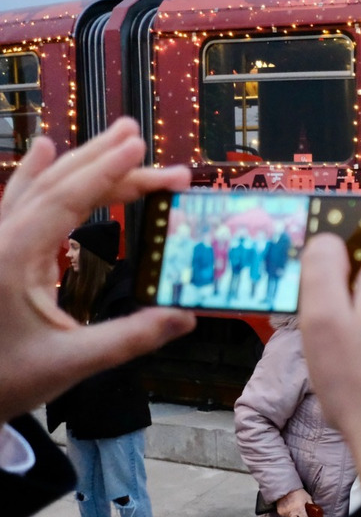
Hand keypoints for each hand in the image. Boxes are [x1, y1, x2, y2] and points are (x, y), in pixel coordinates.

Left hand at [0, 119, 195, 422]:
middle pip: (58, 185)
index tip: (142, 149)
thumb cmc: (4, 380)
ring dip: (78, 159)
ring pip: (38, 186)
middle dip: (102, 159)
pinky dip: (36, 173)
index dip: (108, 171)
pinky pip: (18, 200)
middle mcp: (1, 240)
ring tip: (114, 136)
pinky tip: (44, 149)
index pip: (68, 199)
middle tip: (142, 139)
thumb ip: (129, 338)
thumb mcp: (70, 363)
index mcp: (16, 258)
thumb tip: (185, 316)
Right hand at [275, 487, 314, 516]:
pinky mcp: (280, 512)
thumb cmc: (299, 493)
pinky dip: (288, 515)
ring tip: (295, 513)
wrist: (286, 488)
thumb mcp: (308, 498)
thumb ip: (311, 506)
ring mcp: (285, 513)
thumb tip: (316, 513)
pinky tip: (290, 509)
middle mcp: (292, 512)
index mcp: (300, 509)